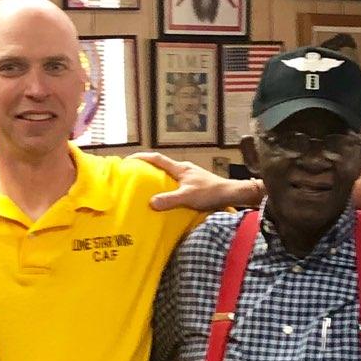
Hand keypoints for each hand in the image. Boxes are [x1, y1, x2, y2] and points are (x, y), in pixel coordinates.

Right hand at [135, 151, 260, 212]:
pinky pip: (177, 183)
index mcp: (180, 168)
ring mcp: (191, 176)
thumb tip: (151, 202)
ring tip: (147, 188)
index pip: (157, 158)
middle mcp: (184, 169)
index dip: (142, 157)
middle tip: (134, 175)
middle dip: (148, 168)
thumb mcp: (188, 197)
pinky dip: (168, 187)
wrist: (231, 194)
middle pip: (162, 165)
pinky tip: (167, 197)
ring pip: (170, 175)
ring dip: (159, 179)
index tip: (129, 159)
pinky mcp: (195, 184)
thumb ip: (170, 200)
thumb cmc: (211, 193)